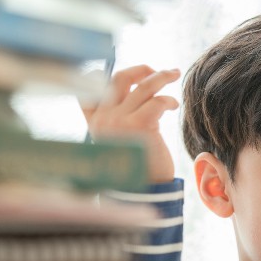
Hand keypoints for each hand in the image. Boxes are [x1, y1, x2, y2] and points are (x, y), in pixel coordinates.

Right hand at [83, 65, 180, 182]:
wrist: (145, 190)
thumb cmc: (138, 165)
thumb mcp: (122, 139)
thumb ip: (121, 116)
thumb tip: (138, 87)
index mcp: (96, 123)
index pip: (87, 92)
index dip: (99, 78)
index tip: (120, 76)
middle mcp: (104, 119)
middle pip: (119, 79)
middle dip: (140, 70)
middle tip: (156, 71)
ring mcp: (119, 121)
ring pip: (142, 86)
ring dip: (161, 76)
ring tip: (174, 74)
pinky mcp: (139, 125)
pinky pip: (156, 101)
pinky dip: (168, 99)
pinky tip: (174, 106)